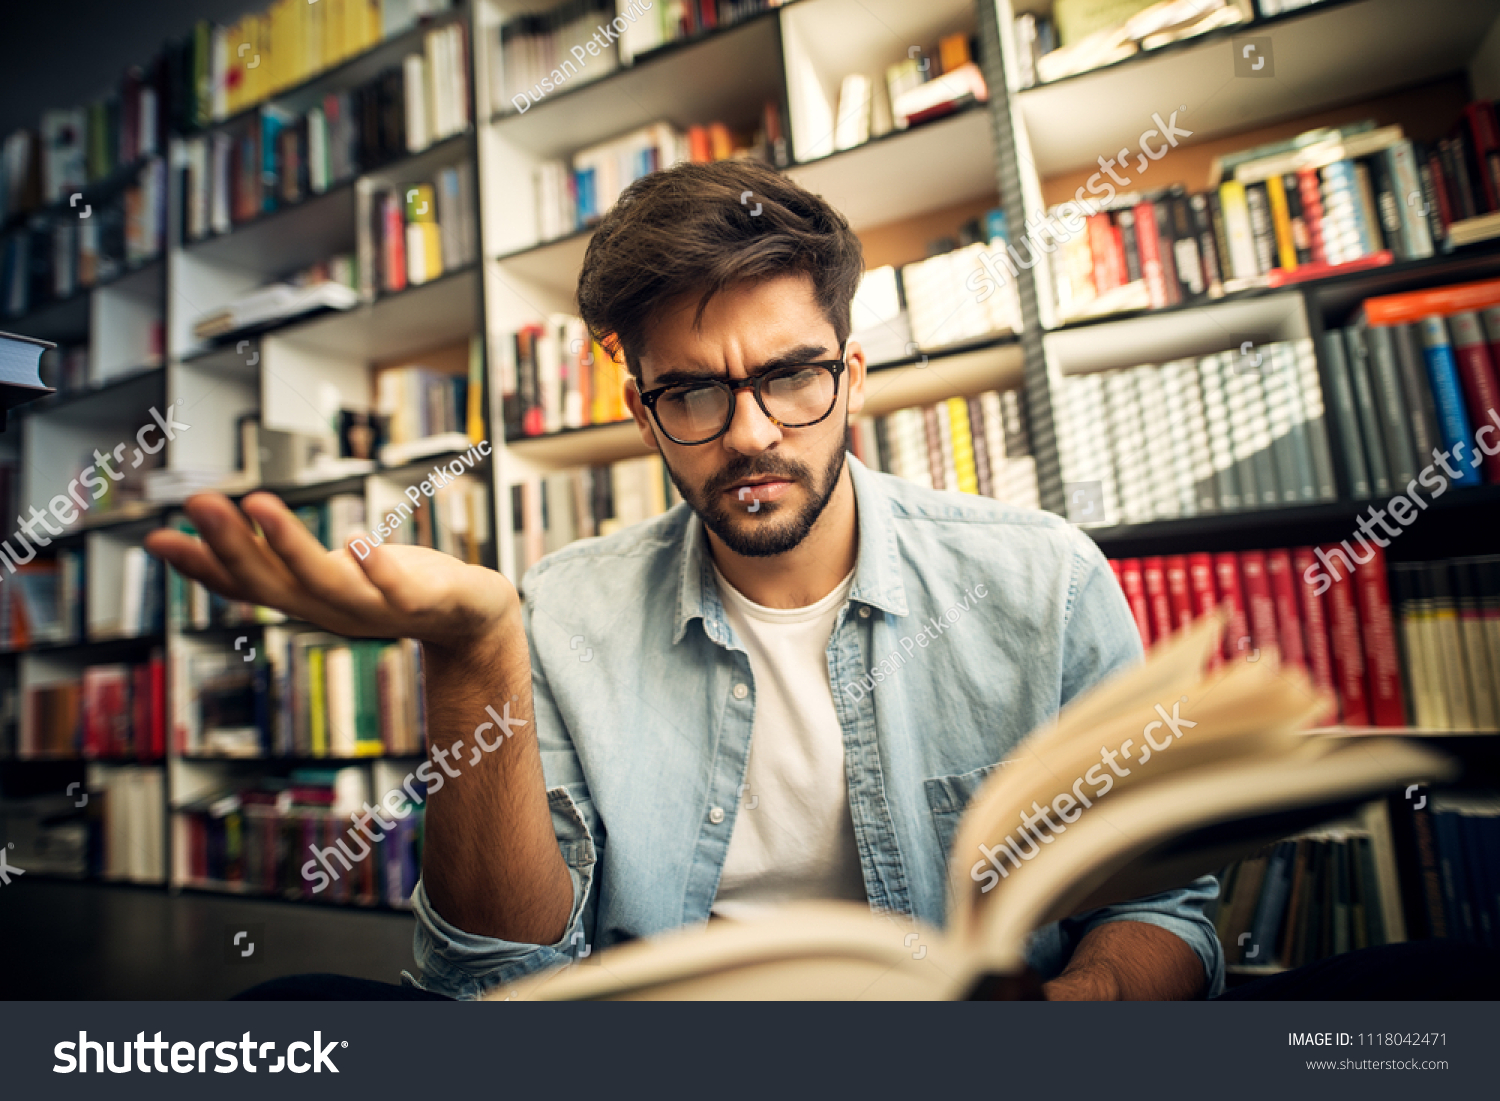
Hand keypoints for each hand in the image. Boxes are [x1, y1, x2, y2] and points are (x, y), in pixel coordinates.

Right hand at [144, 491, 517, 649]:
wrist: (471, 619)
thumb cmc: (390, 586)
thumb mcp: (324, 572)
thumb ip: (274, 555)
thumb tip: (210, 525)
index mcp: (306, 600)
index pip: (243, 584)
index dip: (200, 566)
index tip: (156, 538)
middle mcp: (332, 610)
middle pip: (273, 582)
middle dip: (232, 544)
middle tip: (197, 502)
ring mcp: (376, 609)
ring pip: (326, 583)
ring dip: (291, 544)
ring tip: (259, 500)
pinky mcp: (424, 602)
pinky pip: (396, 588)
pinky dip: (376, 567)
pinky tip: (357, 536)